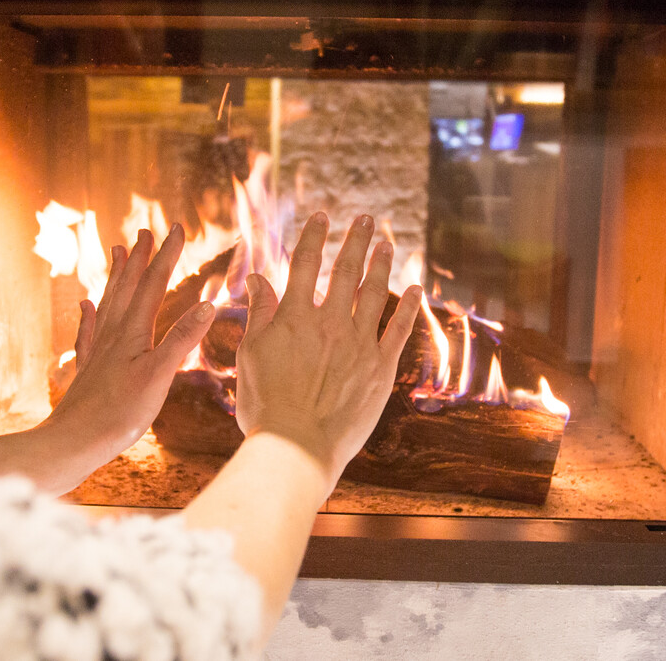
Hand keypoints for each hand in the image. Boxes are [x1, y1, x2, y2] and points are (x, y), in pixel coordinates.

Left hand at [43, 225, 216, 460]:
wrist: (73, 443)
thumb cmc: (118, 414)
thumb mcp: (159, 377)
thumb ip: (181, 340)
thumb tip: (207, 304)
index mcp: (132, 333)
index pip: (152, 285)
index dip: (166, 256)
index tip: (177, 229)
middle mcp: (112, 335)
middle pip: (128, 287)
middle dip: (139, 258)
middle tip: (144, 231)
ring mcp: (98, 351)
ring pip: (108, 303)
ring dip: (117, 277)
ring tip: (117, 253)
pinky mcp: (88, 370)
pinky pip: (89, 332)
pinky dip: (90, 314)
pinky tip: (86, 306)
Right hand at [234, 213, 423, 478]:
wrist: (297, 447)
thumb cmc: (266, 406)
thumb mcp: (251, 355)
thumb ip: (259, 314)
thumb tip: (258, 278)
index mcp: (294, 318)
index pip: (304, 265)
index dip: (313, 237)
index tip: (321, 217)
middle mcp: (330, 324)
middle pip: (345, 271)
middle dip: (355, 241)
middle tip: (365, 219)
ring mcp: (359, 345)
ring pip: (374, 294)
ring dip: (380, 265)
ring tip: (386, 244)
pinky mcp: (380, 369)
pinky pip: (398, 331)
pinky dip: (408, 307)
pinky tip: (414, 290)